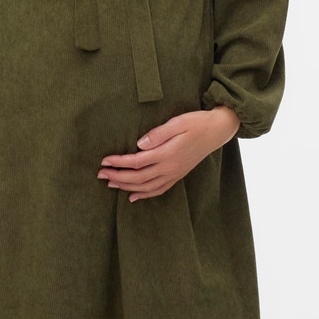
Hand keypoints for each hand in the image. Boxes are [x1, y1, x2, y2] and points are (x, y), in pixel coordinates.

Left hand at [97, 107, 238, 201]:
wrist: (217, 131)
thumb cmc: (197, 122)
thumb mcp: (178, 122)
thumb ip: (158, 134)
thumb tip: (139, 144)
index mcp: (168, 154)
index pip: (137, 162)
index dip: (119, 163)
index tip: (104, 161)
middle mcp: (170, 168)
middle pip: (138, 178)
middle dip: (118, 177)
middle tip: (100, 174)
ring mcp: (175, 173)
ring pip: (147, 187)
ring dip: (127, 187)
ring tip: (111, 184)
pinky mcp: (178, 175)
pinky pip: (159, 190)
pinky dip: (145, 195)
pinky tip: (133, 197)